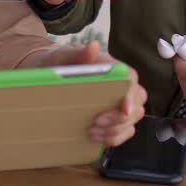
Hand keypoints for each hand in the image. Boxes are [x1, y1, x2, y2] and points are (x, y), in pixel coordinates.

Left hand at [33, 41, 147, 146]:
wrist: (49, 72)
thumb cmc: (59, 63)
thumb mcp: (63, 57)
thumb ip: (78, 53)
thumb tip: (93, 47)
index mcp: (111, 67)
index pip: (131, 78)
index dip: (131, 95)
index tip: (123, 109)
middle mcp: (120, 84)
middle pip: (137, 102)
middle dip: (120, 117)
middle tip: (97, 121)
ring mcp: (119, 102)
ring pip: (133, 119)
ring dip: (116, 130)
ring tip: (92, 131)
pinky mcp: (114, 118)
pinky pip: (125, 131)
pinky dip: (114, 138)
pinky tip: (96, 136)